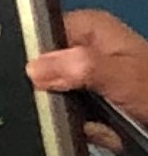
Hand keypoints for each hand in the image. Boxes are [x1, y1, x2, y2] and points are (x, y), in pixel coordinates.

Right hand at [29, 8, 147, 123]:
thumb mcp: (120, 76)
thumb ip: (77, 67)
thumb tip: (34, 68)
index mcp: (89, 26)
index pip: (38, 36)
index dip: (34, 62)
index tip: (42, 85)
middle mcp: (84, 47)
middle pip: (43, 72)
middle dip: (57, 98)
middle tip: (83, 110)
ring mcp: (87, 74)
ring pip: (54, 98)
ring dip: (73, 117)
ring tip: (101, 122)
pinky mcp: (91, 98)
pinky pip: (69, 114)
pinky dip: (85, 127)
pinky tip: (103, 129)